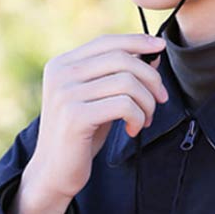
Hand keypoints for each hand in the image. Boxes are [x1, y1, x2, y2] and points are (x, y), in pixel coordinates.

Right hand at [22, 33, 167, 206]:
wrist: (53, 172)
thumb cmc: (81, 134)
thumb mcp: (100, 98)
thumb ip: (119, 75)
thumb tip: (153, 54)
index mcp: (62, 64)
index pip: (107, 41)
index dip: (137, 41)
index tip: (161, 47)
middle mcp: (61, 74)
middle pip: (121, 59)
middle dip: (151, 78)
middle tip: (160, 99)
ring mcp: (66, 94)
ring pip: (127, 82)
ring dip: (146, 102)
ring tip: (144, 119)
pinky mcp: (75, 116)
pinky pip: (124, 105)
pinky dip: (137, 117)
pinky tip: (132, 129)